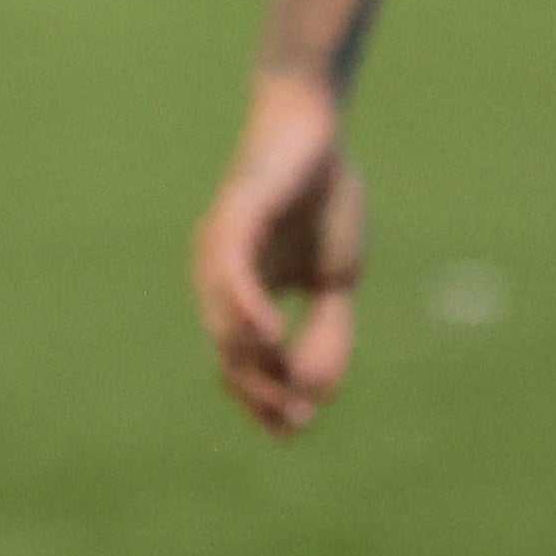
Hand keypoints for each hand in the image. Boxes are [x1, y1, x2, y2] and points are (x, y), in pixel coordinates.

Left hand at [191, 74, 366, 436]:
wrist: (318, 127)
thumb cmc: (323, 196)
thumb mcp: (336, 280)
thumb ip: (328, 332)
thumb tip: (319, 392)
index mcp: (242, 293)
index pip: (241, 362)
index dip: (263, 398)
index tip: (295, 428)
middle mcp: (220, 276)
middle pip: (228, 353)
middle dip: (260, 392)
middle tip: (295, 420)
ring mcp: (221, 246)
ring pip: (223, 322)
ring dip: (254, 363)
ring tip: (287, 390)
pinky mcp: (234, 215)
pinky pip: (229, 271)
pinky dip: (246, 307)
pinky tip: (269, 335)